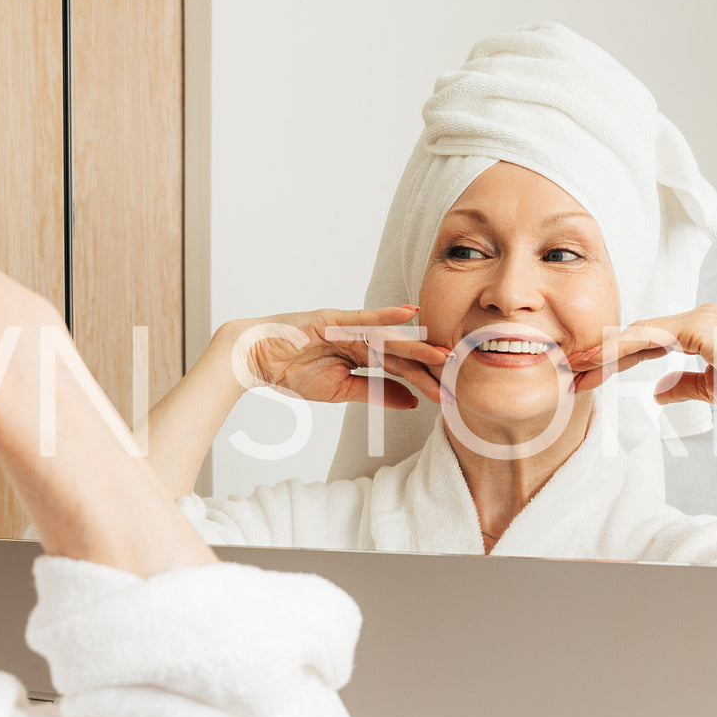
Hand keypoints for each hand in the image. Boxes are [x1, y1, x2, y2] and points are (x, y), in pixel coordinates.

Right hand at [225, 306, 451, 408]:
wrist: (256, 358)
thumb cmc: (293, 370)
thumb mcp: (340, 391)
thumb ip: (375, 393)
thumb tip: (410, 402)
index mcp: (363, 357)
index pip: (401, 371)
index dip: (425, 382)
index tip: (451, 395)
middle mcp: (362, 339)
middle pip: (402, 355)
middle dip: (430, 367)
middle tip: (460, 376)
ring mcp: (349, 328)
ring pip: (389, 339)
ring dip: (417, 346)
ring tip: (444, 354)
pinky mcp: (334, 320)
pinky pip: (364, 319)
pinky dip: (386, 316)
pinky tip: (411, 315)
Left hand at [568, 303, 716, 414]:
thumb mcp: (712, 389)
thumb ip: (683, 385)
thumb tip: (657, 392)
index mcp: (702, 331)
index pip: (650, 342)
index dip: (620, 358)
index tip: (594, 374)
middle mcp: (698, 318)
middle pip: (640, 335)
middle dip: (606, 353)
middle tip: (576, 369)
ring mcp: (697, 319)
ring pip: (640, 333)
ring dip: (607, 350)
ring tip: (579, 365)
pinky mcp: (697, 326)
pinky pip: (650, 336)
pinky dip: (623, 347)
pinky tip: (602, 358)